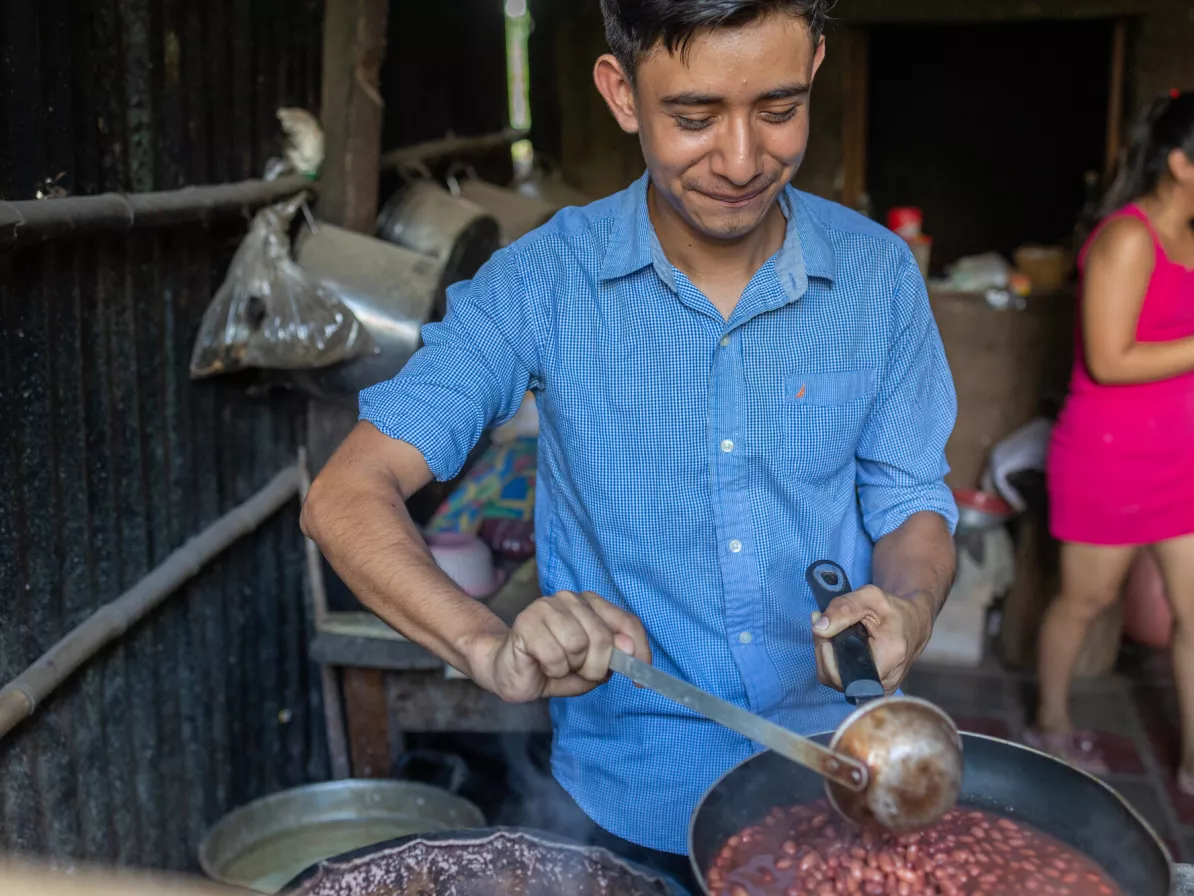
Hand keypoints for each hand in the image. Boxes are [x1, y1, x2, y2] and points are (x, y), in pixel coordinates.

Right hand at [468, 591, 651, 702]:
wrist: (506, 670)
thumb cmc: (550, 667)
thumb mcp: (590, 668)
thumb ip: (612, 658)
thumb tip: (629, 649)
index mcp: (590, 605)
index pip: (627, 622)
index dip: (639, 652)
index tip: (641, 680)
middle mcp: (570, 599)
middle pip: (604, 638)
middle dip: (596, 667)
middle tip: (578, 671)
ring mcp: (547, 607)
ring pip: (579, 645)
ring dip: (570, 667)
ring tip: (557, 665)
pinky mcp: (527, 622)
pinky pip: (555, 655)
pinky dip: (552, 670)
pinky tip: (542, 665)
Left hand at [810, 586, 934, 694]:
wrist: (913, 623)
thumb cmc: (893, 609)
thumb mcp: (870, 597)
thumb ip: (843, 609)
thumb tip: (818, 628)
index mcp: (889, 659)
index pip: (842, 672)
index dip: (825, 652)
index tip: (822, 628)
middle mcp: (885, 682)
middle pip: (835, 678)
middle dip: (822, 650)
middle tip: (821, 623)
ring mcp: (879, 689)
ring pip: (836, 681)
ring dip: (825, 656)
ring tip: (828, 631)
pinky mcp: (873, 689)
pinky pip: (844, 680)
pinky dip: (834, 662)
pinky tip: (835, 643)